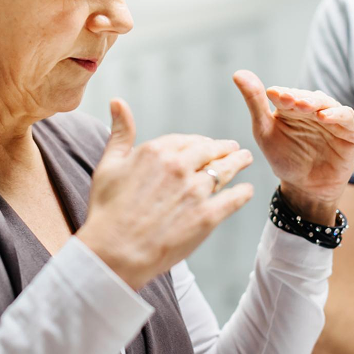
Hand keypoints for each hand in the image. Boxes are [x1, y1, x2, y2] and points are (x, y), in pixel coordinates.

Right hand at [78, 98, 254, 289]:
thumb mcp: (108, 165)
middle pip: (211, 151)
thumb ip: (120, 132)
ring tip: (245, 160)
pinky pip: (233, 198)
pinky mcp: (207, 216)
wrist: (114, 252)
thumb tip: (117, 101)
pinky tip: (246, 190)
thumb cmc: (107, 210)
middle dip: (224, 148)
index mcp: (156, 151)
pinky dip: (242, 193)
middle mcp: (179, 166)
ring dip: (238, 162)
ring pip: (225, 170)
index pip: (187, 140)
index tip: (206, 144)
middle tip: (234, 149)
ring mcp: (195, 191)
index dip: (199, 142)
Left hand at [233, 70, 353, 223]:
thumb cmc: (284, 158)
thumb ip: (254, 103)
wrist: (305, 187)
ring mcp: (332, 118)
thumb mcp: (264, 131)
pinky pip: (347, 116)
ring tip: (303, 106)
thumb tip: (238, 73)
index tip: (272, 94)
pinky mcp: (349, 130)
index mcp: (291, 106)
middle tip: (287, 99)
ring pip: (326, 102)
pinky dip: (337, 114)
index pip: (287, 94)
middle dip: (297, 97)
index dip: (281, 93)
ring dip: (314, 102)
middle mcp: (312, 108)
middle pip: (306, 96)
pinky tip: (324, 117)